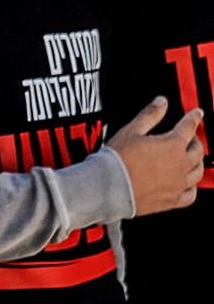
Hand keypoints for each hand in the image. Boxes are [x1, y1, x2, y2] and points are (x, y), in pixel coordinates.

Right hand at [109, 97, 205, 215]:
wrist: (105, 188)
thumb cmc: (115, 162)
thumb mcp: (131, 131)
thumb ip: (149, 115)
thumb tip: (160, 102)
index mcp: (173, 145)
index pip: (189, 126)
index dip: (194, 117)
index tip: (196, 114)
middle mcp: (181, 165)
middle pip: (198, 150)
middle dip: (195, 141)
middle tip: (189, 138)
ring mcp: (178, 184)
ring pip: (198, 171)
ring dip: (196, 163)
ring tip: (190, 159)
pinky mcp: (171, 200)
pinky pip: (191, 195)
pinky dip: (191, 187)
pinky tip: (187, 184)